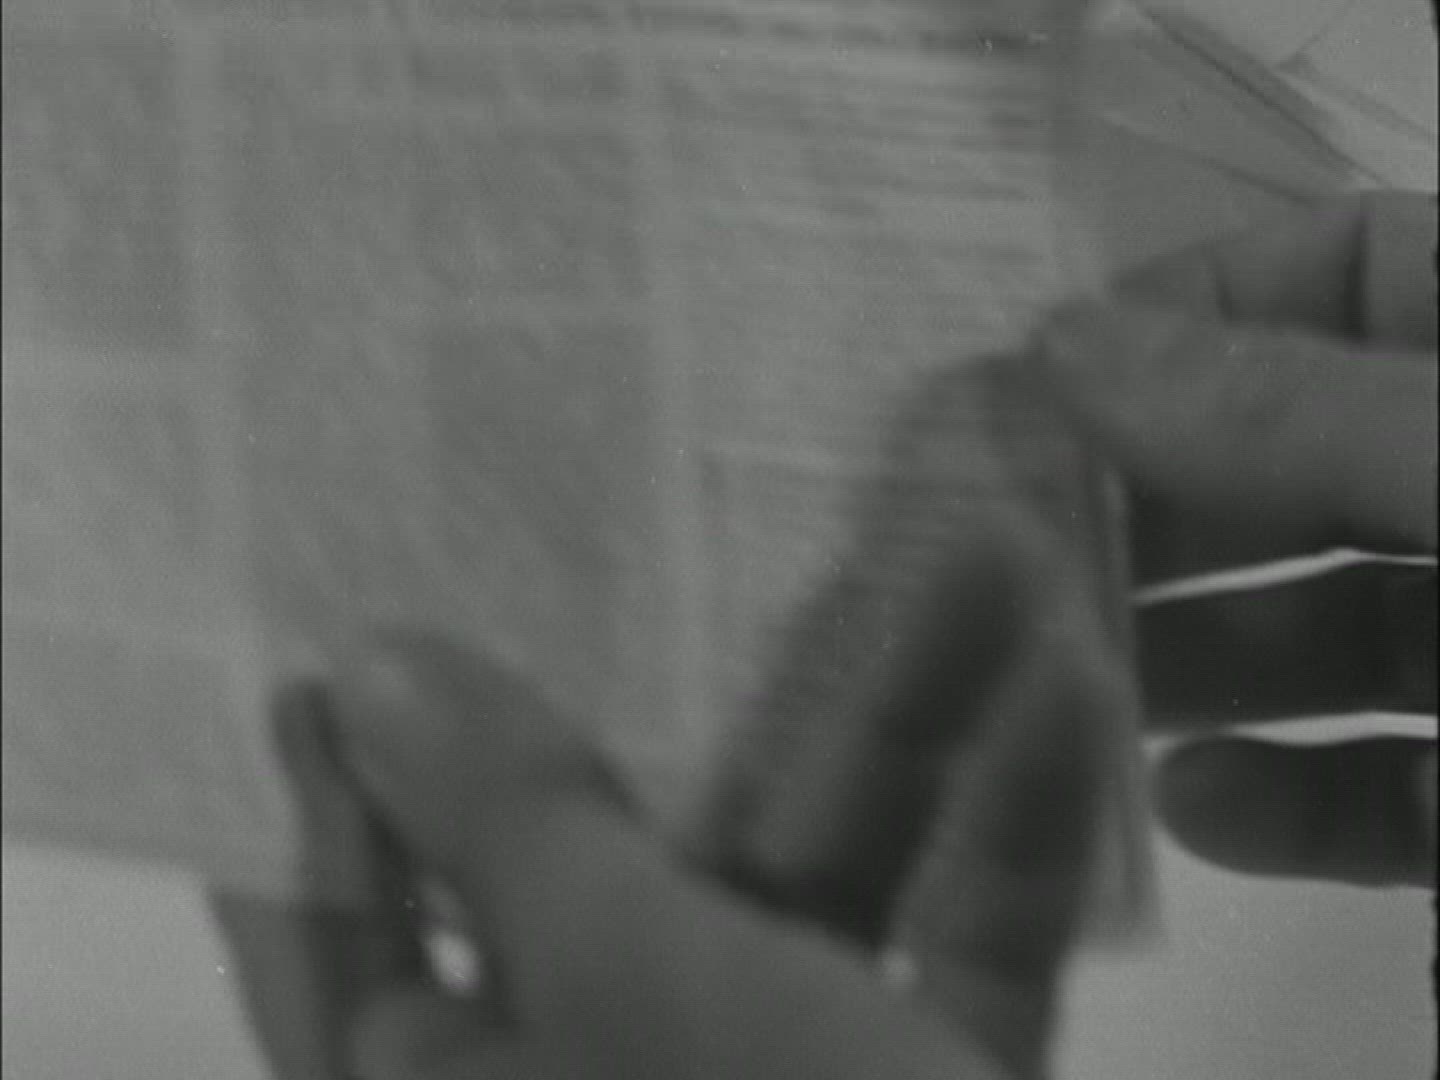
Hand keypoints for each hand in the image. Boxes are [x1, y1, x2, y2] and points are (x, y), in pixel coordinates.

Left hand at [268, 627, 1108, 1079]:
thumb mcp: (642, 1001)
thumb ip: (510, 836)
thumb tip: (362, 673)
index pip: (334, 946)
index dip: (320, 800)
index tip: (319, 650)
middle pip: (601, 879)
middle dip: (682, 708)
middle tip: (669, 541)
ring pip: (808, 890)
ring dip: (901, 734)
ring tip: (965, 562)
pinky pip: (951, 956)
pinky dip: (1006, 843)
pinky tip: (1067, 698)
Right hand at [1033, 192, 1436, 887]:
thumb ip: (1302, 420)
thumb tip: (1071, 348)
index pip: (1352, 274)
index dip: (1193, 307)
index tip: (1033, 384)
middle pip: (1298, 467)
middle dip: (1148, 511)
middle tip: (992, 551)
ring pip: (1323, 638)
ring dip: (1186, 661)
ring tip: (1060, 689)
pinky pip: (1385, 789)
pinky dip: (1287, 799)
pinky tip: (1195, 806)